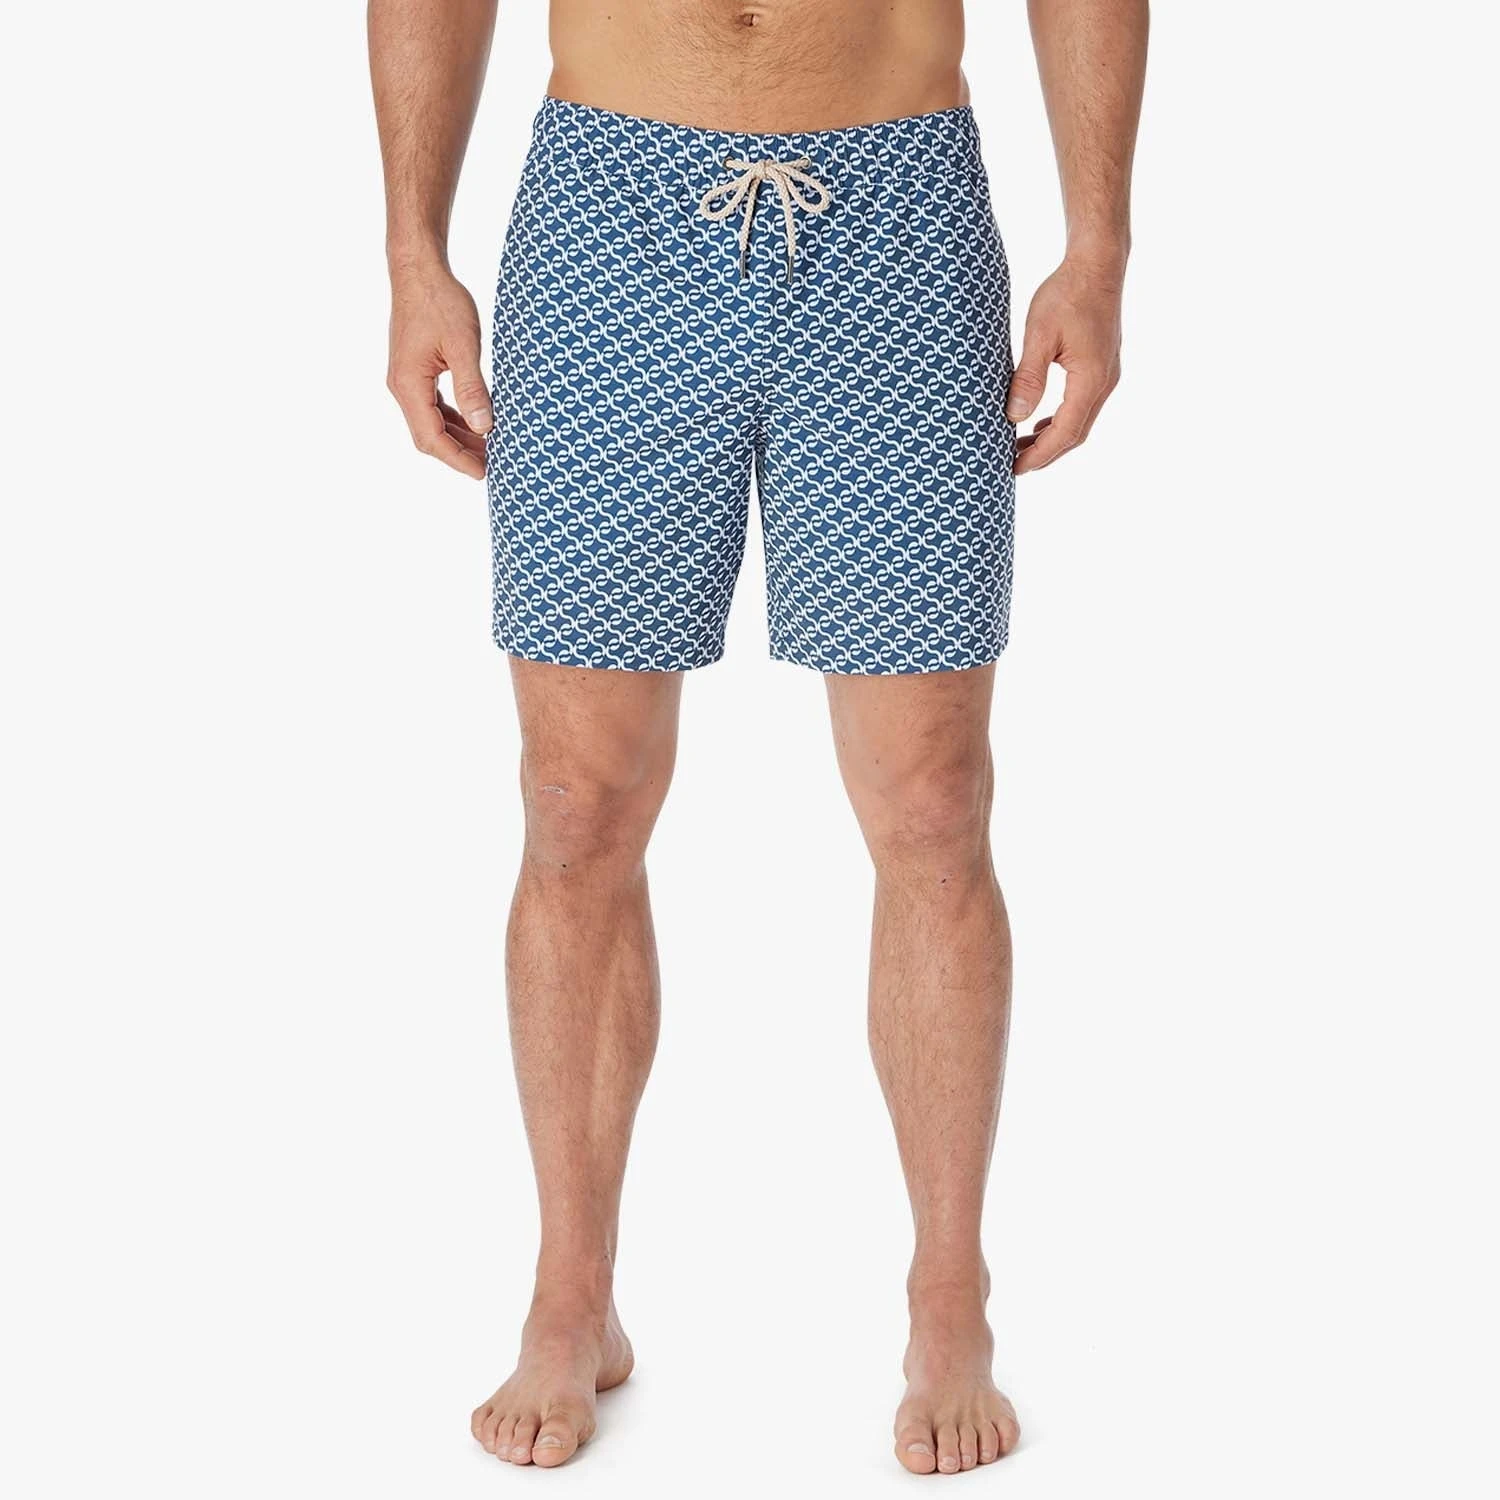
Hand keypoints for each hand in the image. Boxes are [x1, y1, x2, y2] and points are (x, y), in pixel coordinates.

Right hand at [386, 264, 491, 479]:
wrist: (419, 269)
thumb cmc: (439, 301)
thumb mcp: (462, 345)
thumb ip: (473, 388)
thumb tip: (485, 427)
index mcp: (408, 385)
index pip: (432, 438)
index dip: (458, 460)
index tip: (484, 473)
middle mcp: (402, 387)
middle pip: (429, 436)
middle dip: (460, 454)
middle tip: (494, 465)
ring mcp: (407, 380)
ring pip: (432, 423)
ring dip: (459, 438)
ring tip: (490, 447)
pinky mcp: (415, 371)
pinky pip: (434, 406)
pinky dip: (455, 419)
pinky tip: (476, 423)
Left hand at [1006, 257, 1122, 474]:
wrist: (1097, 265)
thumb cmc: (1067, 293)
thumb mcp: (1040, 335)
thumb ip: (1028, 378)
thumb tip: (1015, 417)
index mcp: (1091, 380)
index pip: (1065, 433)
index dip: (1039, 456)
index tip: (1014, 468)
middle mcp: (1104, 383)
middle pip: (1075, 435)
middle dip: (1044, 454)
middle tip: (1013, 466)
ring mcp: (1106, 376)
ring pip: (1080, 421)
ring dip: (1052, 438)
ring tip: (1021, 447)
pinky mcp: (1101, 367)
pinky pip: (1082, 405)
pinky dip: (1060, 420)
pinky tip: (1040, 422)